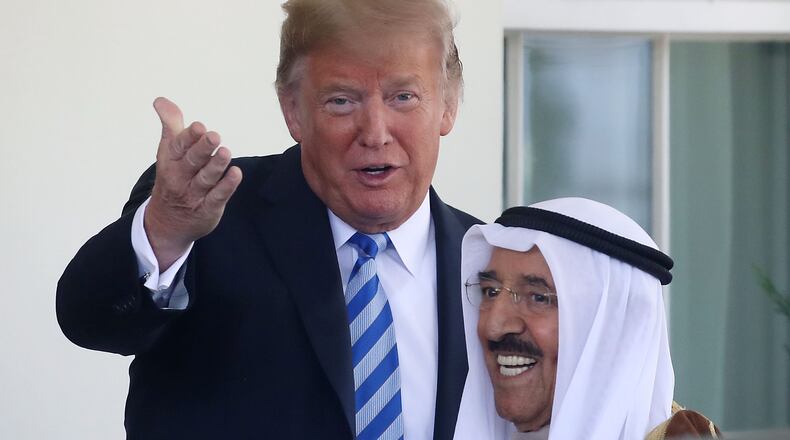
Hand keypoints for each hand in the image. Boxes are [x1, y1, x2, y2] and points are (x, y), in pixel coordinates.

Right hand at [144, 97, 242, 269]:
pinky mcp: (207, 208)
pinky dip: (226, 186)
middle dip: (203, 148)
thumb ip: (170, 125)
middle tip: (215, 136)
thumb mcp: (168, 151)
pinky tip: (236, 174)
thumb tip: (161, 100)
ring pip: (206, 178)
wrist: (166, 222)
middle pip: (192, 161)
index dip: (189, 136)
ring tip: (226, 153)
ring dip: (216, 166)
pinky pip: (217, 197)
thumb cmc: (173, 177)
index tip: (199, 126)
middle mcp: (180, 177)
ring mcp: (193, 194)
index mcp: (170, 160)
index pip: (178, 146)